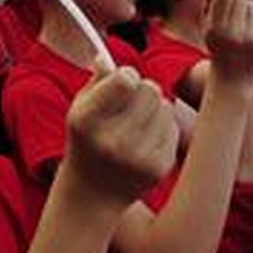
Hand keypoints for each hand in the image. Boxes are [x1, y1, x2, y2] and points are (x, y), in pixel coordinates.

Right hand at [63, 67, 177, 208]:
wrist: (93, 195)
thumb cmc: (87, 141)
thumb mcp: (80, 109)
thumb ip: (95, 80)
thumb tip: (106, 57)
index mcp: (86, 122)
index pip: (125, 79)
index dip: (126, 75)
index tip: (122, 82)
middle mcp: (112, 141)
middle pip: (150, 88)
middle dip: (143, 89)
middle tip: (132, 103)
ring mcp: (137, 157)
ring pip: (164, 106)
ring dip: (154, 108)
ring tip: (138, 122)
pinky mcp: (158, 168)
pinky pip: (171, 127)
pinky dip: (162, 128)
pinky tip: (146, 140)